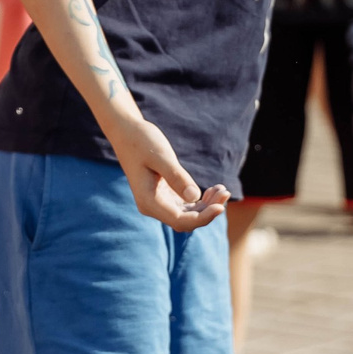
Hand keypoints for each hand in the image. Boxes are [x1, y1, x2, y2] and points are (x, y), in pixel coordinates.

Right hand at [103, 108, 227, 231]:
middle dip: (208, 211)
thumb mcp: (161, 156)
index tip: (221, 206)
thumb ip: (176, 177)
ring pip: (187, 214)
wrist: (126, 133)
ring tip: (222, 189)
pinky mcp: (163, 196)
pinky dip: (200, 201)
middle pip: (186, 221)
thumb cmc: (141, 141)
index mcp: (148, 201)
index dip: (203, 217)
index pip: (181, 220)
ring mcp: (158, 203)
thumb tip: (194, 197)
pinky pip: (185, 206)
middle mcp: (152, 207)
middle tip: (225, 192)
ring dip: (206, 206)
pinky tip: (212, 189)